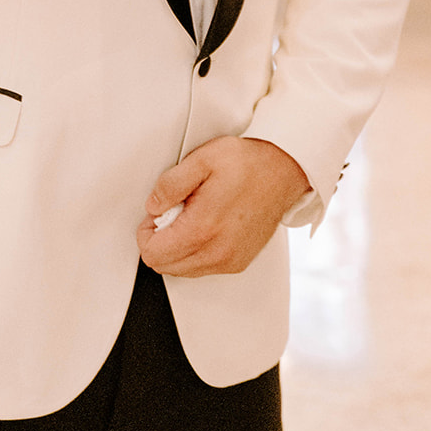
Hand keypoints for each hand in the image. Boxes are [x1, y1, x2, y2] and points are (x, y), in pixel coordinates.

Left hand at [136, 136, 310, 277]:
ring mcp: (230, 261)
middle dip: (160, 240)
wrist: (284, 171)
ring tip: (193, 216)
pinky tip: (207, 225)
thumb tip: (152, 206)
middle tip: (175, 211)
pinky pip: (202, 269)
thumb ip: (170, 184)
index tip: (158, 212)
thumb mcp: (202, 159)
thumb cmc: (248, 163)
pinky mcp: (239, 263)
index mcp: (203, 229)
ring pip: (182, 270)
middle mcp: (217, 253)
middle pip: (164, 266)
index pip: (153, 254)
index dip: (146, 231)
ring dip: (178, 247)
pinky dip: (196, 251)